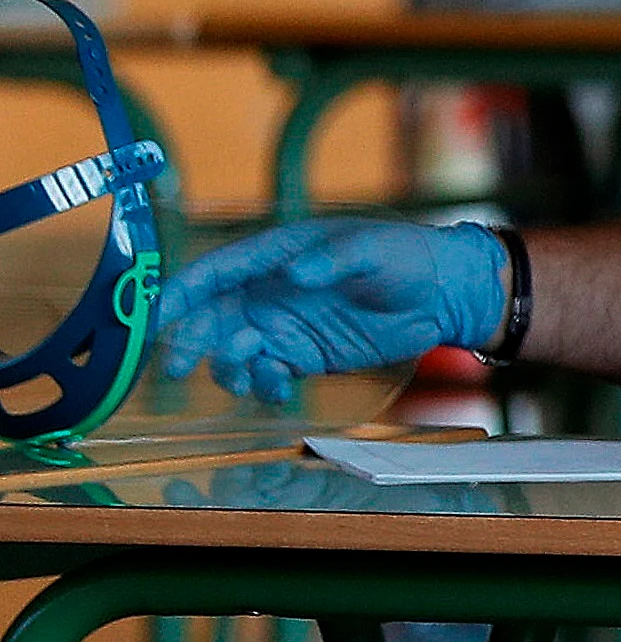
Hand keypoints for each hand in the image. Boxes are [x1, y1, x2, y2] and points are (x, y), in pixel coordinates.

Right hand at [153, 219, 505, 412]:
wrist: (443, 293)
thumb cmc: (405, 257)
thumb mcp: (372, 250)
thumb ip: (334, 260)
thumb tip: (297, 274)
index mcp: (274, 256)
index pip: (215, 272)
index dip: (181, 293)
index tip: (156, 316)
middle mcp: (269, 292)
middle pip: (211, 318)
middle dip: (190, 341)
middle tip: (178, 367)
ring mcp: (284, 325)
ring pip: (233, 351)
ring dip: (226, 368)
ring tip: (241, 380)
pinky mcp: (303, 355)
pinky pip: (267, 373)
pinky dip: (262, 385)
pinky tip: (275, 391)